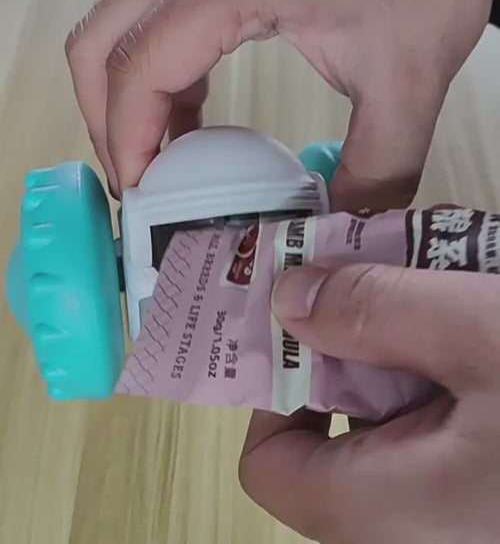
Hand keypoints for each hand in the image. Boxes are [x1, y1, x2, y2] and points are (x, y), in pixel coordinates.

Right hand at [65, 0, 491, 204]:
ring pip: (117, 29)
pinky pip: (155, 23)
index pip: (138, 69)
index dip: (126, 142)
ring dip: (124, 100)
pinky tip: (187, 123)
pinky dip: (157, 79)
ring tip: (158, 164)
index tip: (141, 196)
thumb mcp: (406, 84)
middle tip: (137, 182)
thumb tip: (337, 226)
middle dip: (104, 123)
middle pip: (101, 44)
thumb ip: (373, 170)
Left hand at [239, 262, 499, 542]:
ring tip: (432, 283)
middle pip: (330, 433)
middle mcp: (412, 526)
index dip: (272, 384)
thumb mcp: (479, 333)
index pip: (267, 464)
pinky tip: (467, 320)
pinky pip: (433, 428)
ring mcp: (452, 511)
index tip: (309, 314)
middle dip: (346, 343)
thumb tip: (286, 298)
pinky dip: (436, 367)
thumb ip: (374, 311)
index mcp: (387, 508)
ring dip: (398, 347)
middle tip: (377, 277)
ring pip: (389, 422)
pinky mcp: (480, 489)